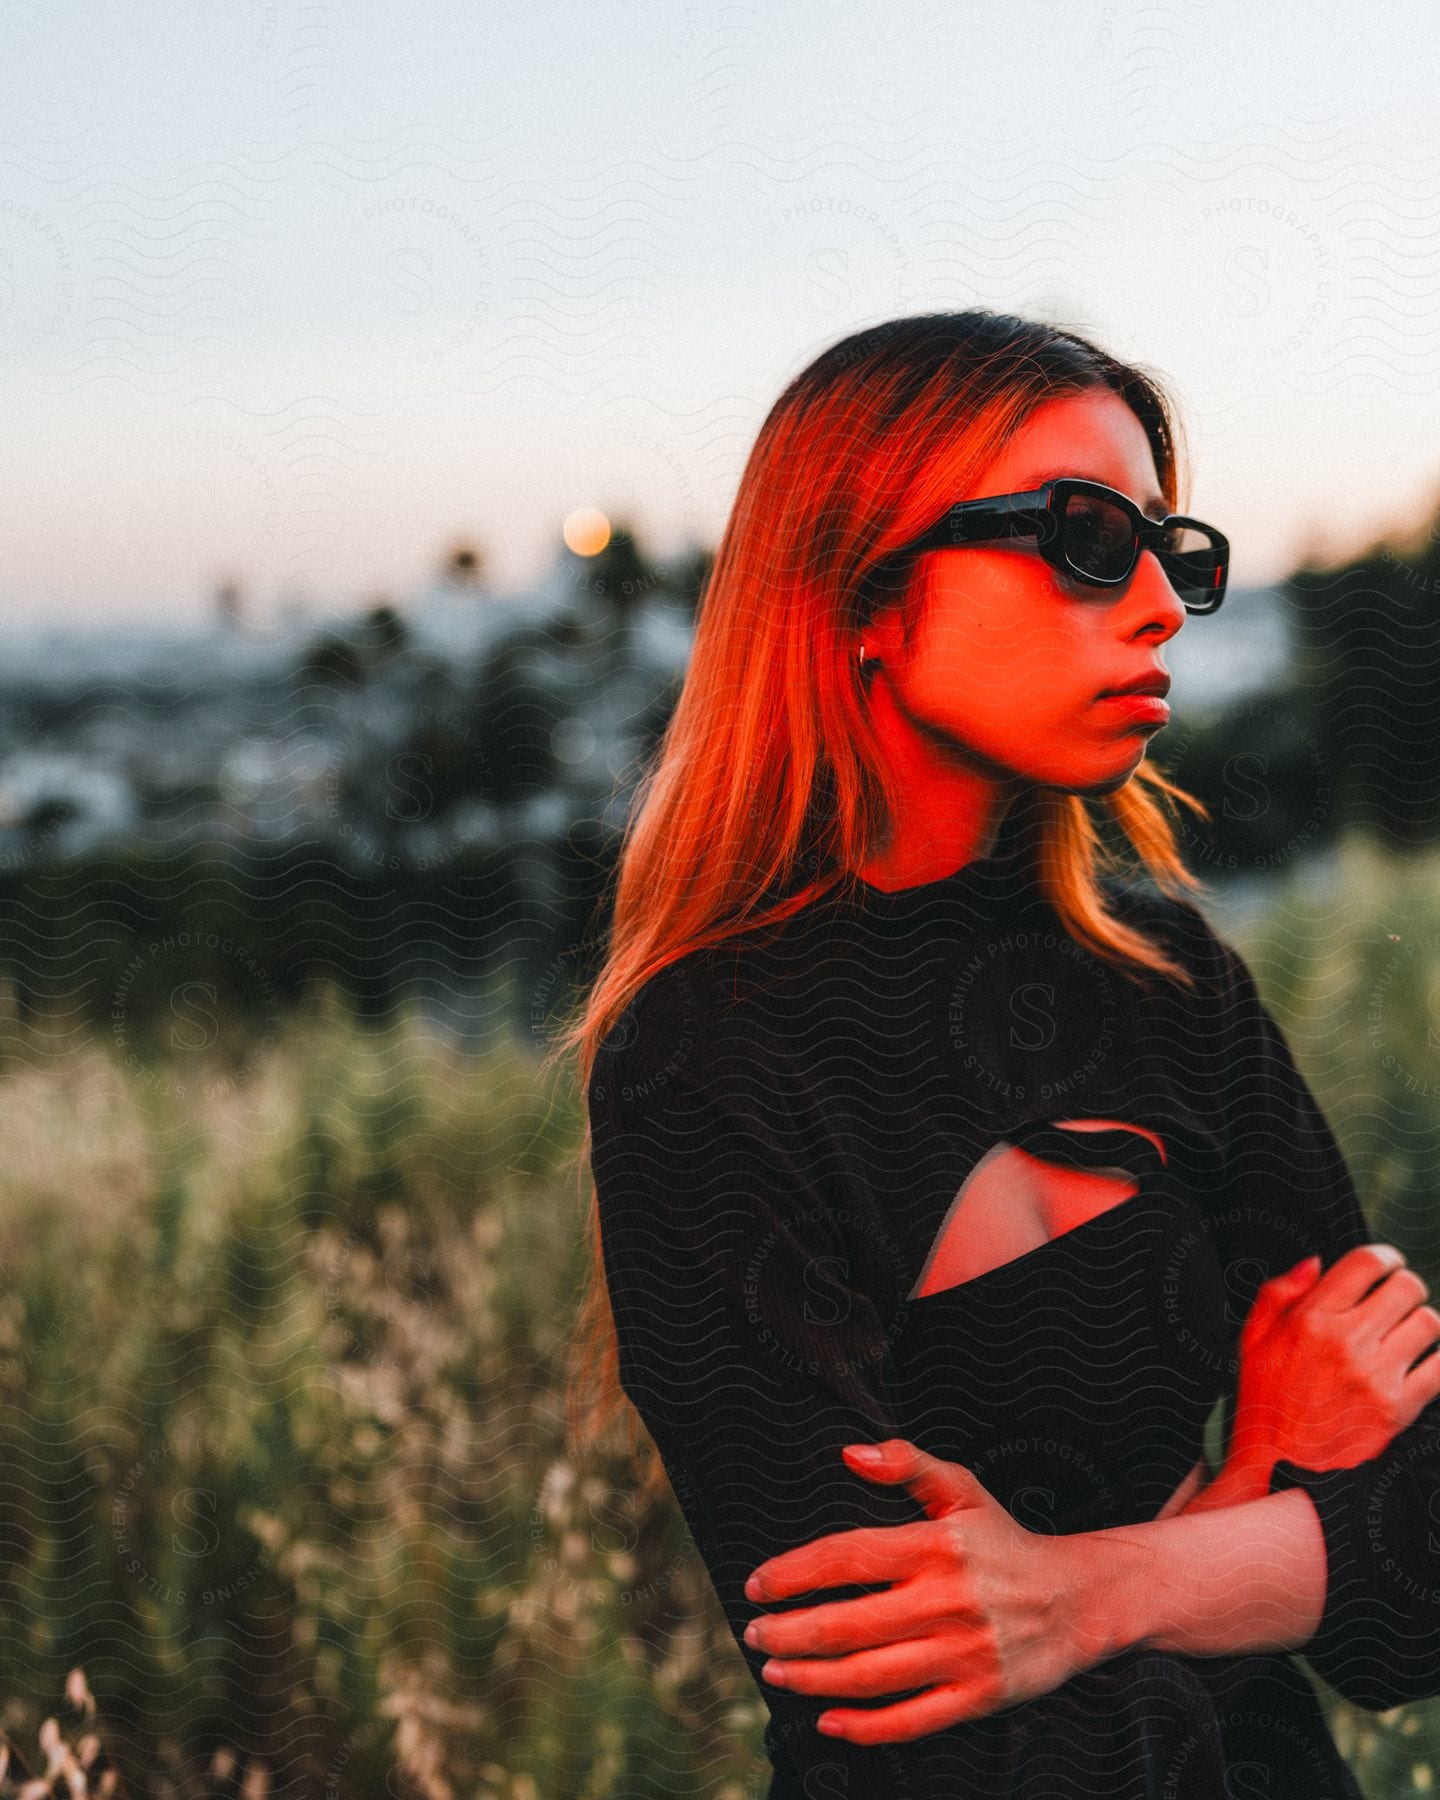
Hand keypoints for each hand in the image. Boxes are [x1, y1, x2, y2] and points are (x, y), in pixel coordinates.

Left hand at [741, 1439, 1091, 1743]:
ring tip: (774, 1671)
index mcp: (936, 1546)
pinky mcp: (979, 1697)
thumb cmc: (1005, 1541)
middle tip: (753, 1634)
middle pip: (848, 1624)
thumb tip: (850, 1453)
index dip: (793, 1573)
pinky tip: (827, 1720)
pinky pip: (911, 1720)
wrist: (1078, 1599)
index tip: (757, 1585)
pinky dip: (864, 1727)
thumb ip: (907, 1464)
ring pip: (870, 1676)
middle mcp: (947, 1600)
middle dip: (789, 1632)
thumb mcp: (962, 1489)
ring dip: (812, 1677)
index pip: (846, 1557)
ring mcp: (964, 1653)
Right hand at [1222, 1242, 1439, 1486]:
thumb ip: (1278, 1292)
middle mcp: (1346, 1342)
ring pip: (1429, 1323)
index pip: (1366, 1263)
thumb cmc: (1264, 1395)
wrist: (1276, 1463)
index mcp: (1311, 1318)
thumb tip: (1316, 1262)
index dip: (1384, 1256)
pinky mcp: (1398, 1410)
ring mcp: (1376, 1377)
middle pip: (1407, 1288)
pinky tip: (1421, 1360)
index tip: (1386, 1263)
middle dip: (1405, 1285)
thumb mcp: (1253, 1336)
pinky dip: (1437, 1360)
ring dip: (1421, 1322)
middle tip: (1397, 1296)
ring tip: (1405, 1332)